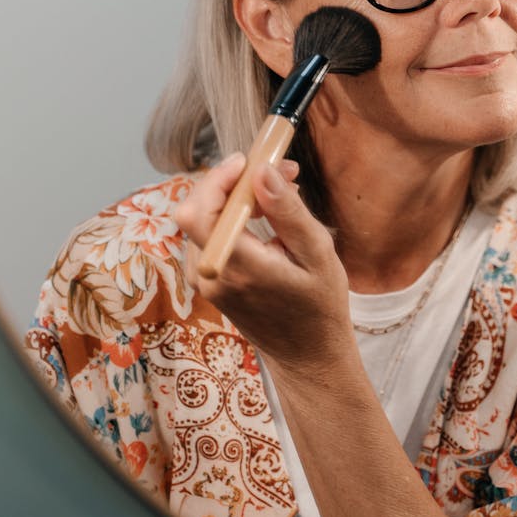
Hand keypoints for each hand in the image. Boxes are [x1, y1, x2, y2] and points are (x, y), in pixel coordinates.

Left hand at [173, 153, 353, 369]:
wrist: (308, 355)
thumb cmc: (320, 306)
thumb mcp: (317, 254)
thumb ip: (288, 211)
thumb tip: (263, 171)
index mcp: (237, 268)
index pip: (197, 211)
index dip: (217, 178)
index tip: (249, 162)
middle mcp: (211, 275)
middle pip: (197, 209)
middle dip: (233, 182)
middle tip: (277, 171)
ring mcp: (205, 281)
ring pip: (203, 220)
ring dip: (235, 199)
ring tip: (279, 195)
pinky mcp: (208, 282)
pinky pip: (209, 236)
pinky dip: (232, 218)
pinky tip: (265, 219)